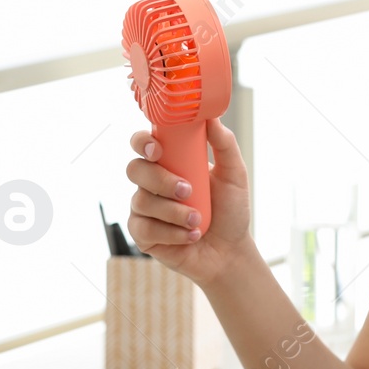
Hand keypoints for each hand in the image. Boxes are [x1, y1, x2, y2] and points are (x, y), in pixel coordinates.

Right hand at [124, 118, 254, 289]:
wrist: (229, 251)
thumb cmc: (230, 211)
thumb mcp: (234, 175)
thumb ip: (224, 144)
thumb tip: (212, 117)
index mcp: (169, 162)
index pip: (143, 143)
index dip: (142, 142)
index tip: (158, 151)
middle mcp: (151, 183)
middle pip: (134, 169)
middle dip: (160, 180)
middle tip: (187, 191)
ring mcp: (144, 209)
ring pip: (141, 201)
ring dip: (173, 212)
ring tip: (198, 219)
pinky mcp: (143, 235)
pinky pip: (144, 229)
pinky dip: (171, 233)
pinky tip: (190, 235)